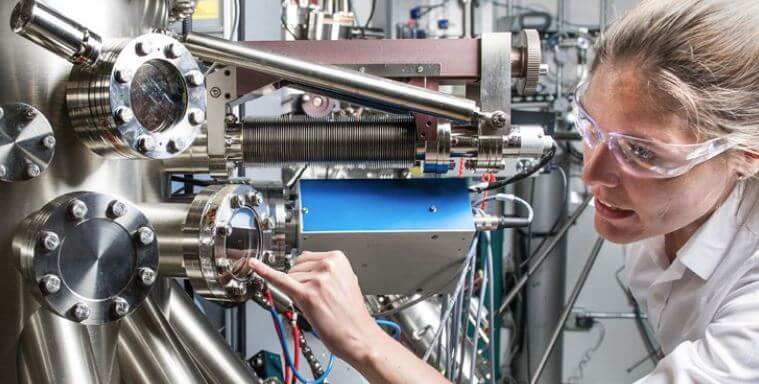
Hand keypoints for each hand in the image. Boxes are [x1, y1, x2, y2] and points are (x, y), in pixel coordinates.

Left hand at [248, 251, 383, 364]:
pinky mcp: (307, 295)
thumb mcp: (346, 282)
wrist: (360, 336)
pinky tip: (254, 265)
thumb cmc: (353, 315)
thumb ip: (328, 272)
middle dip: (300, 281)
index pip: (306, 257)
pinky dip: (264, 272)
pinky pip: (280, 281)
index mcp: (338, 259)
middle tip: (317, 299)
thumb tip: (309, 269)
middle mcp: (328, 265)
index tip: (307, 281)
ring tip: (317, 306)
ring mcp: (317, 279)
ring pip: (289, 278)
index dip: (304, 273)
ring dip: (297, 292)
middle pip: (295, 266)